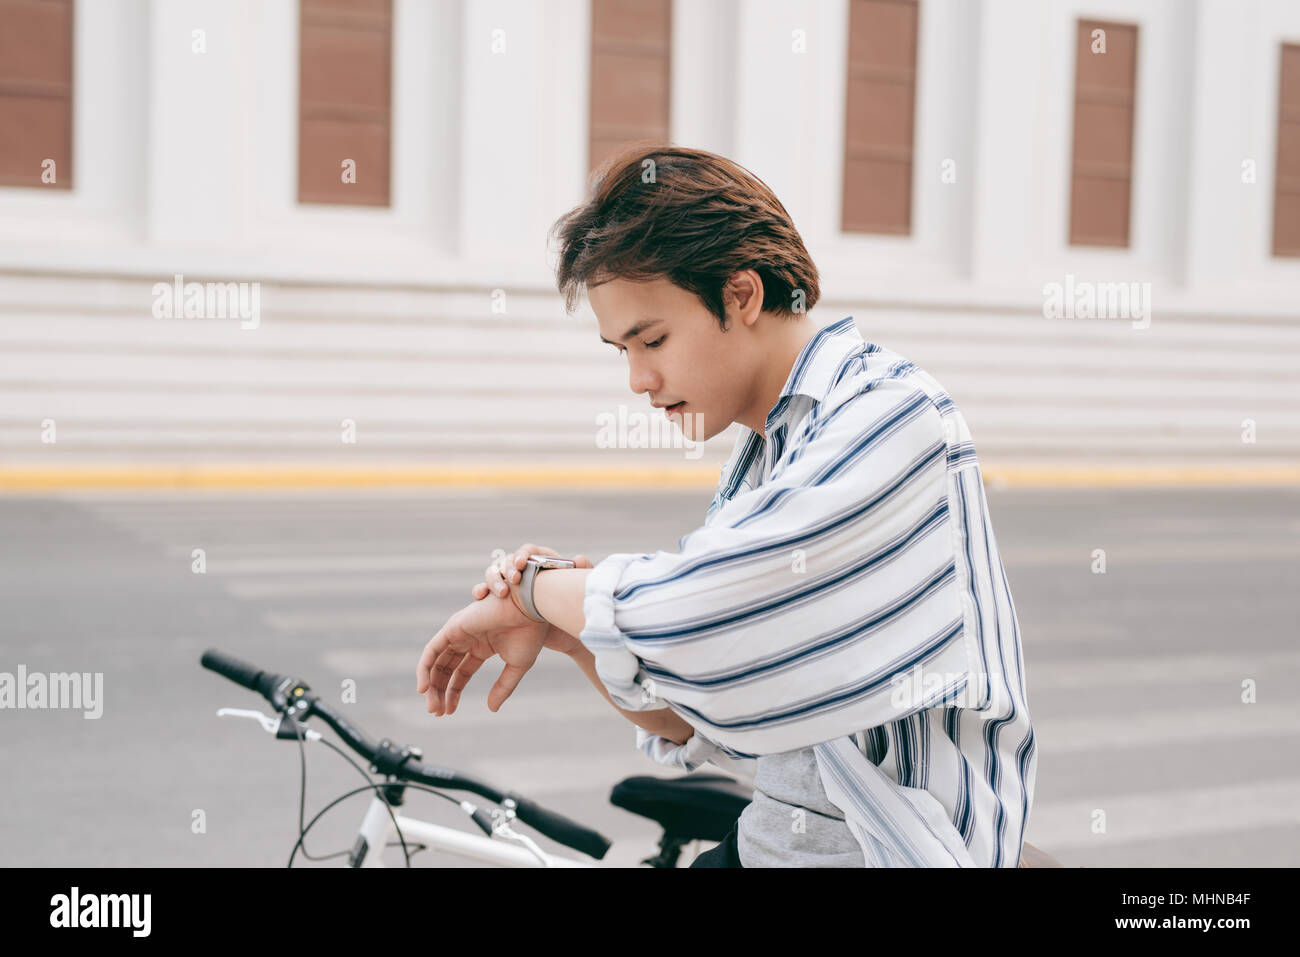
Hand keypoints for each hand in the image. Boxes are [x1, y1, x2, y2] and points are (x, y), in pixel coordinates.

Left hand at [415, 592, 550, 715]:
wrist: (531, 608)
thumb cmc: (529, 633)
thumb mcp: (516, 666)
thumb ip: (503, 687)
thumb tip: (491, 709)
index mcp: (482, 647)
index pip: (461, 674)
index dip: (453, 693)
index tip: (449, 712)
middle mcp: (467, 639)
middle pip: (445, 669)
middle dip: (439, 692)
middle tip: (436, 713)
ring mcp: (458, 633)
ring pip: (435, 662)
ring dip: (430, 685)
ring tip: (432, 707)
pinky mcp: (452, 628)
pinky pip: (431, 650)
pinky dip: (424, 668)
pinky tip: (424, 688)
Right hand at [471, 544, 593, 655]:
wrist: (566, 633)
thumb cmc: (572, 608)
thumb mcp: (580, 590)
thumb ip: (584, 572)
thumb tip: (578, 558)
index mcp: (542, 562)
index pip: (528, 550)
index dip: (523, 554)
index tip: (522, 563)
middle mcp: (524, 571)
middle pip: (508, 560)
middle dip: (507, 568)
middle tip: (513, 580)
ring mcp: (511, 585)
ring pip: (494, 573)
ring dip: (493, 579)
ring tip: (499, 593)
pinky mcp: (501, 600)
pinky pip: (486, 590)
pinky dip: (481, 590)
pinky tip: (480, 595)